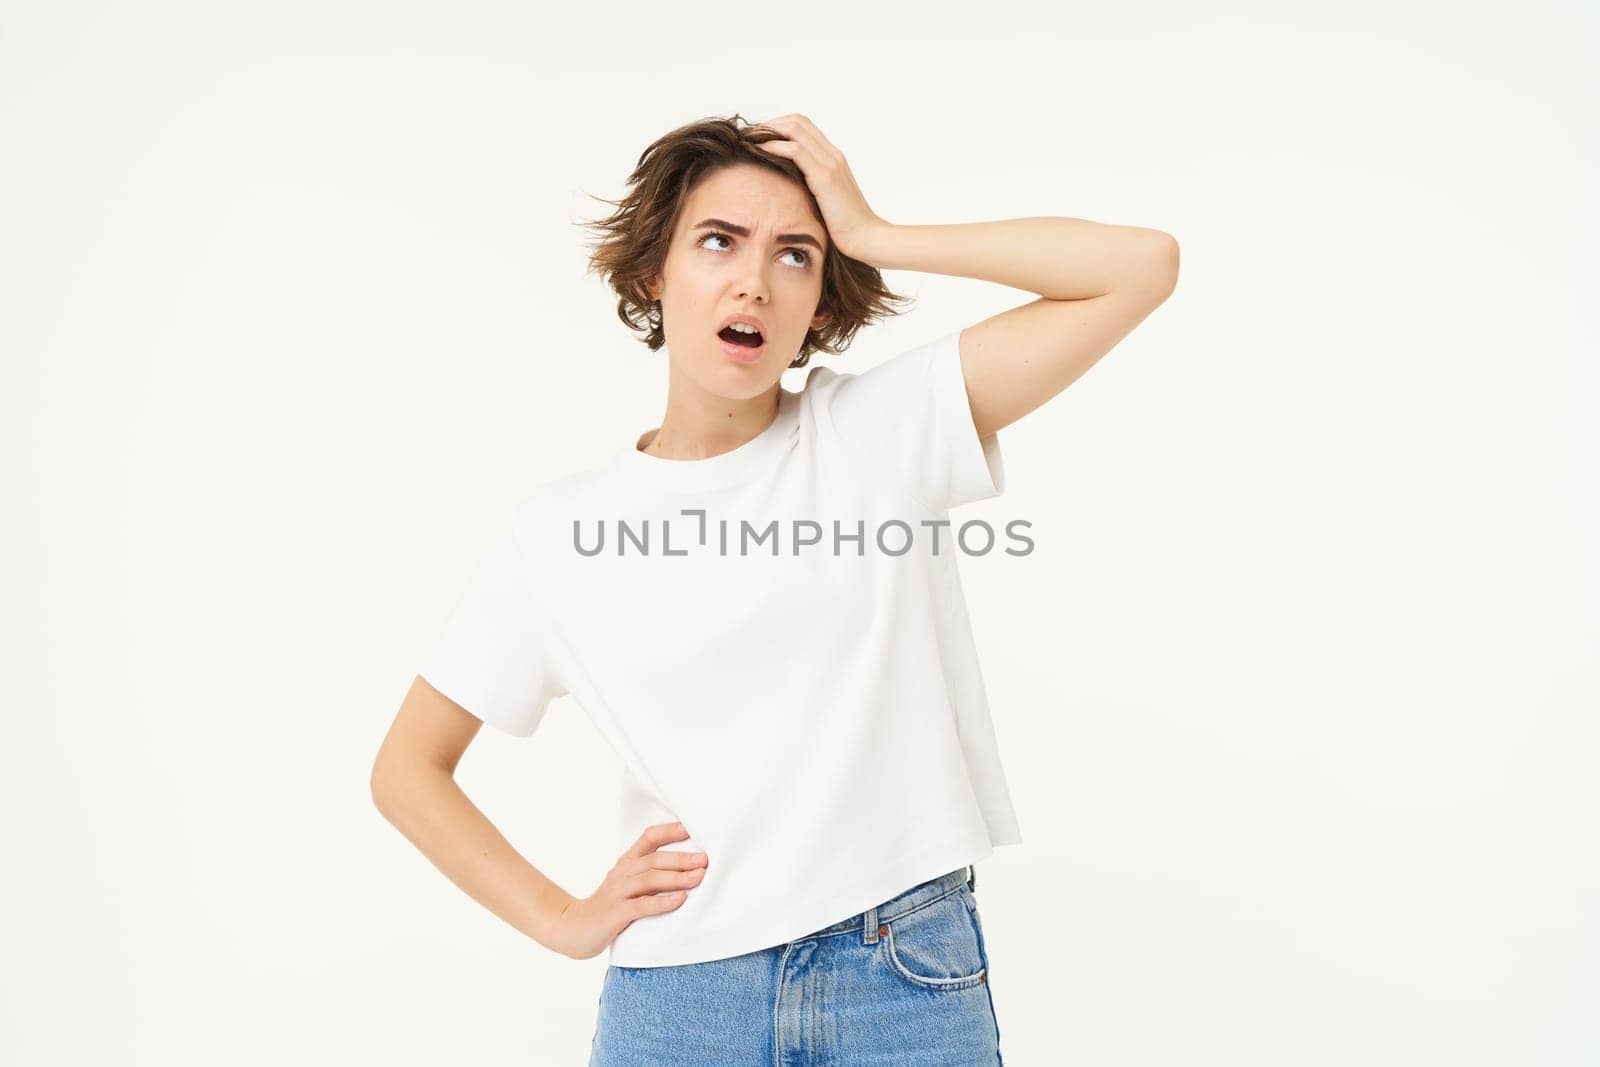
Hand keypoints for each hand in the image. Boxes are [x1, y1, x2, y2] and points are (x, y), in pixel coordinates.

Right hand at [545, 821, 707, 960]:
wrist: (573, 929)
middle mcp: (622, 873)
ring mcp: (617, 893)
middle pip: (653, 859)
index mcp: (626, 862)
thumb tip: (690, 867)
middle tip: (705, 859)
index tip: (693, 827)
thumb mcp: (628, 885)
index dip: (670, 831)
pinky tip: (679, 900)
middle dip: (681, 858)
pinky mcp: (615, 914)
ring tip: (698, 877)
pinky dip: (662, 902)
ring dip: (676, 877)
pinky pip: (640, 906)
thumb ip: (650, 875)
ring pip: (649, 879)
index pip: (648, 838)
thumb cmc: (609, 907)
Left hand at [751, 114, 888, 261]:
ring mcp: (830, 163)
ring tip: (749, 141)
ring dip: (768, 131)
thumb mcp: (826, 202)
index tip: (760, 138)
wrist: (866, 238)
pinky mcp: (825, 177)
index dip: (779, 126)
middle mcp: (833, 155)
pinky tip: (759, 152)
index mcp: (834, 159)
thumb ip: (811, 188)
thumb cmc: (846, 227)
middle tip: (750, 137)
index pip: (804, 126)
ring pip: (795, 129)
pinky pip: (795, 151)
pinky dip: (773, 146)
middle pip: (797, 121)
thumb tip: (788, 188)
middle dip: (770, 124)